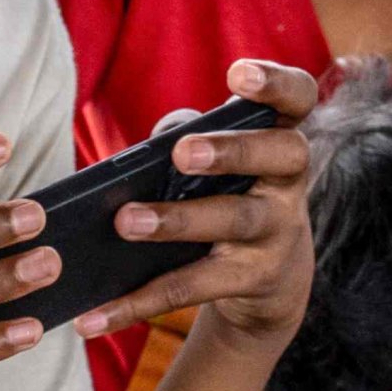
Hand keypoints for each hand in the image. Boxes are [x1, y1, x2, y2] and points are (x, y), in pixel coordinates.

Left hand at [65, 59, 325, 350]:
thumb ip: (185, 139)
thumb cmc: (228, 194)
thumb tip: (145, 152)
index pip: (298, 99)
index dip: (276, 83)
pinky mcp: (251, 280)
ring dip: (177, 222)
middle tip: (182, 152)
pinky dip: (137, 302)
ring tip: (126, 222)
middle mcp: (288, 182)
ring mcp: (276, 232)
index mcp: (279, 138)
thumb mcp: (218, 164)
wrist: (270, 279)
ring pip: (233, 221)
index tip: (237, 74)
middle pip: (279, 155)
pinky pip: (192, 287)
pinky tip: (93, 315)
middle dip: (232, 151)